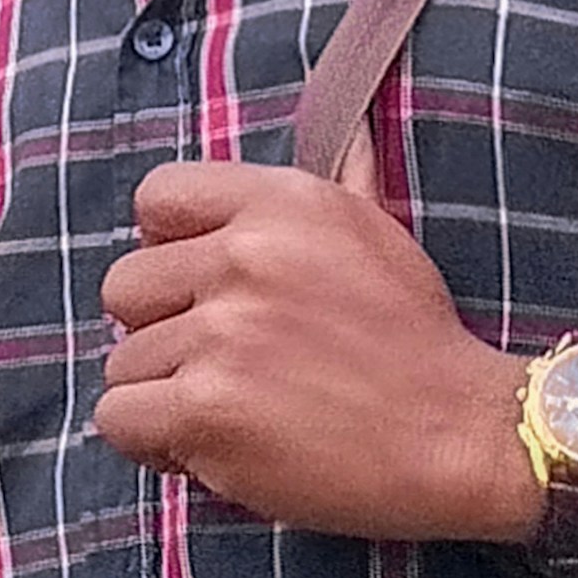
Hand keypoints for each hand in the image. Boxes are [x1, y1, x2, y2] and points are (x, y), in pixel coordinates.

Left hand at [97, 162, 537, 542]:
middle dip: (160, 331)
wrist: (460, 435)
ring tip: (236, 410)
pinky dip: (154, 443)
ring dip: (165, 396)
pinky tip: (211, 447)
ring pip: (121, 363)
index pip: (155, 198)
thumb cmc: (418, 343)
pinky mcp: (205, 409)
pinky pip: (117, 420)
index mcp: (282, 201)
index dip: (165, 250)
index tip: (201, 289)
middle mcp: (244, 256)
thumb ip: (347, 178)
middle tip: (220, 363)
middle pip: (124, 286)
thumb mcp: (381, 234)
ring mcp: (221, 333)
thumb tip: (356, 131)